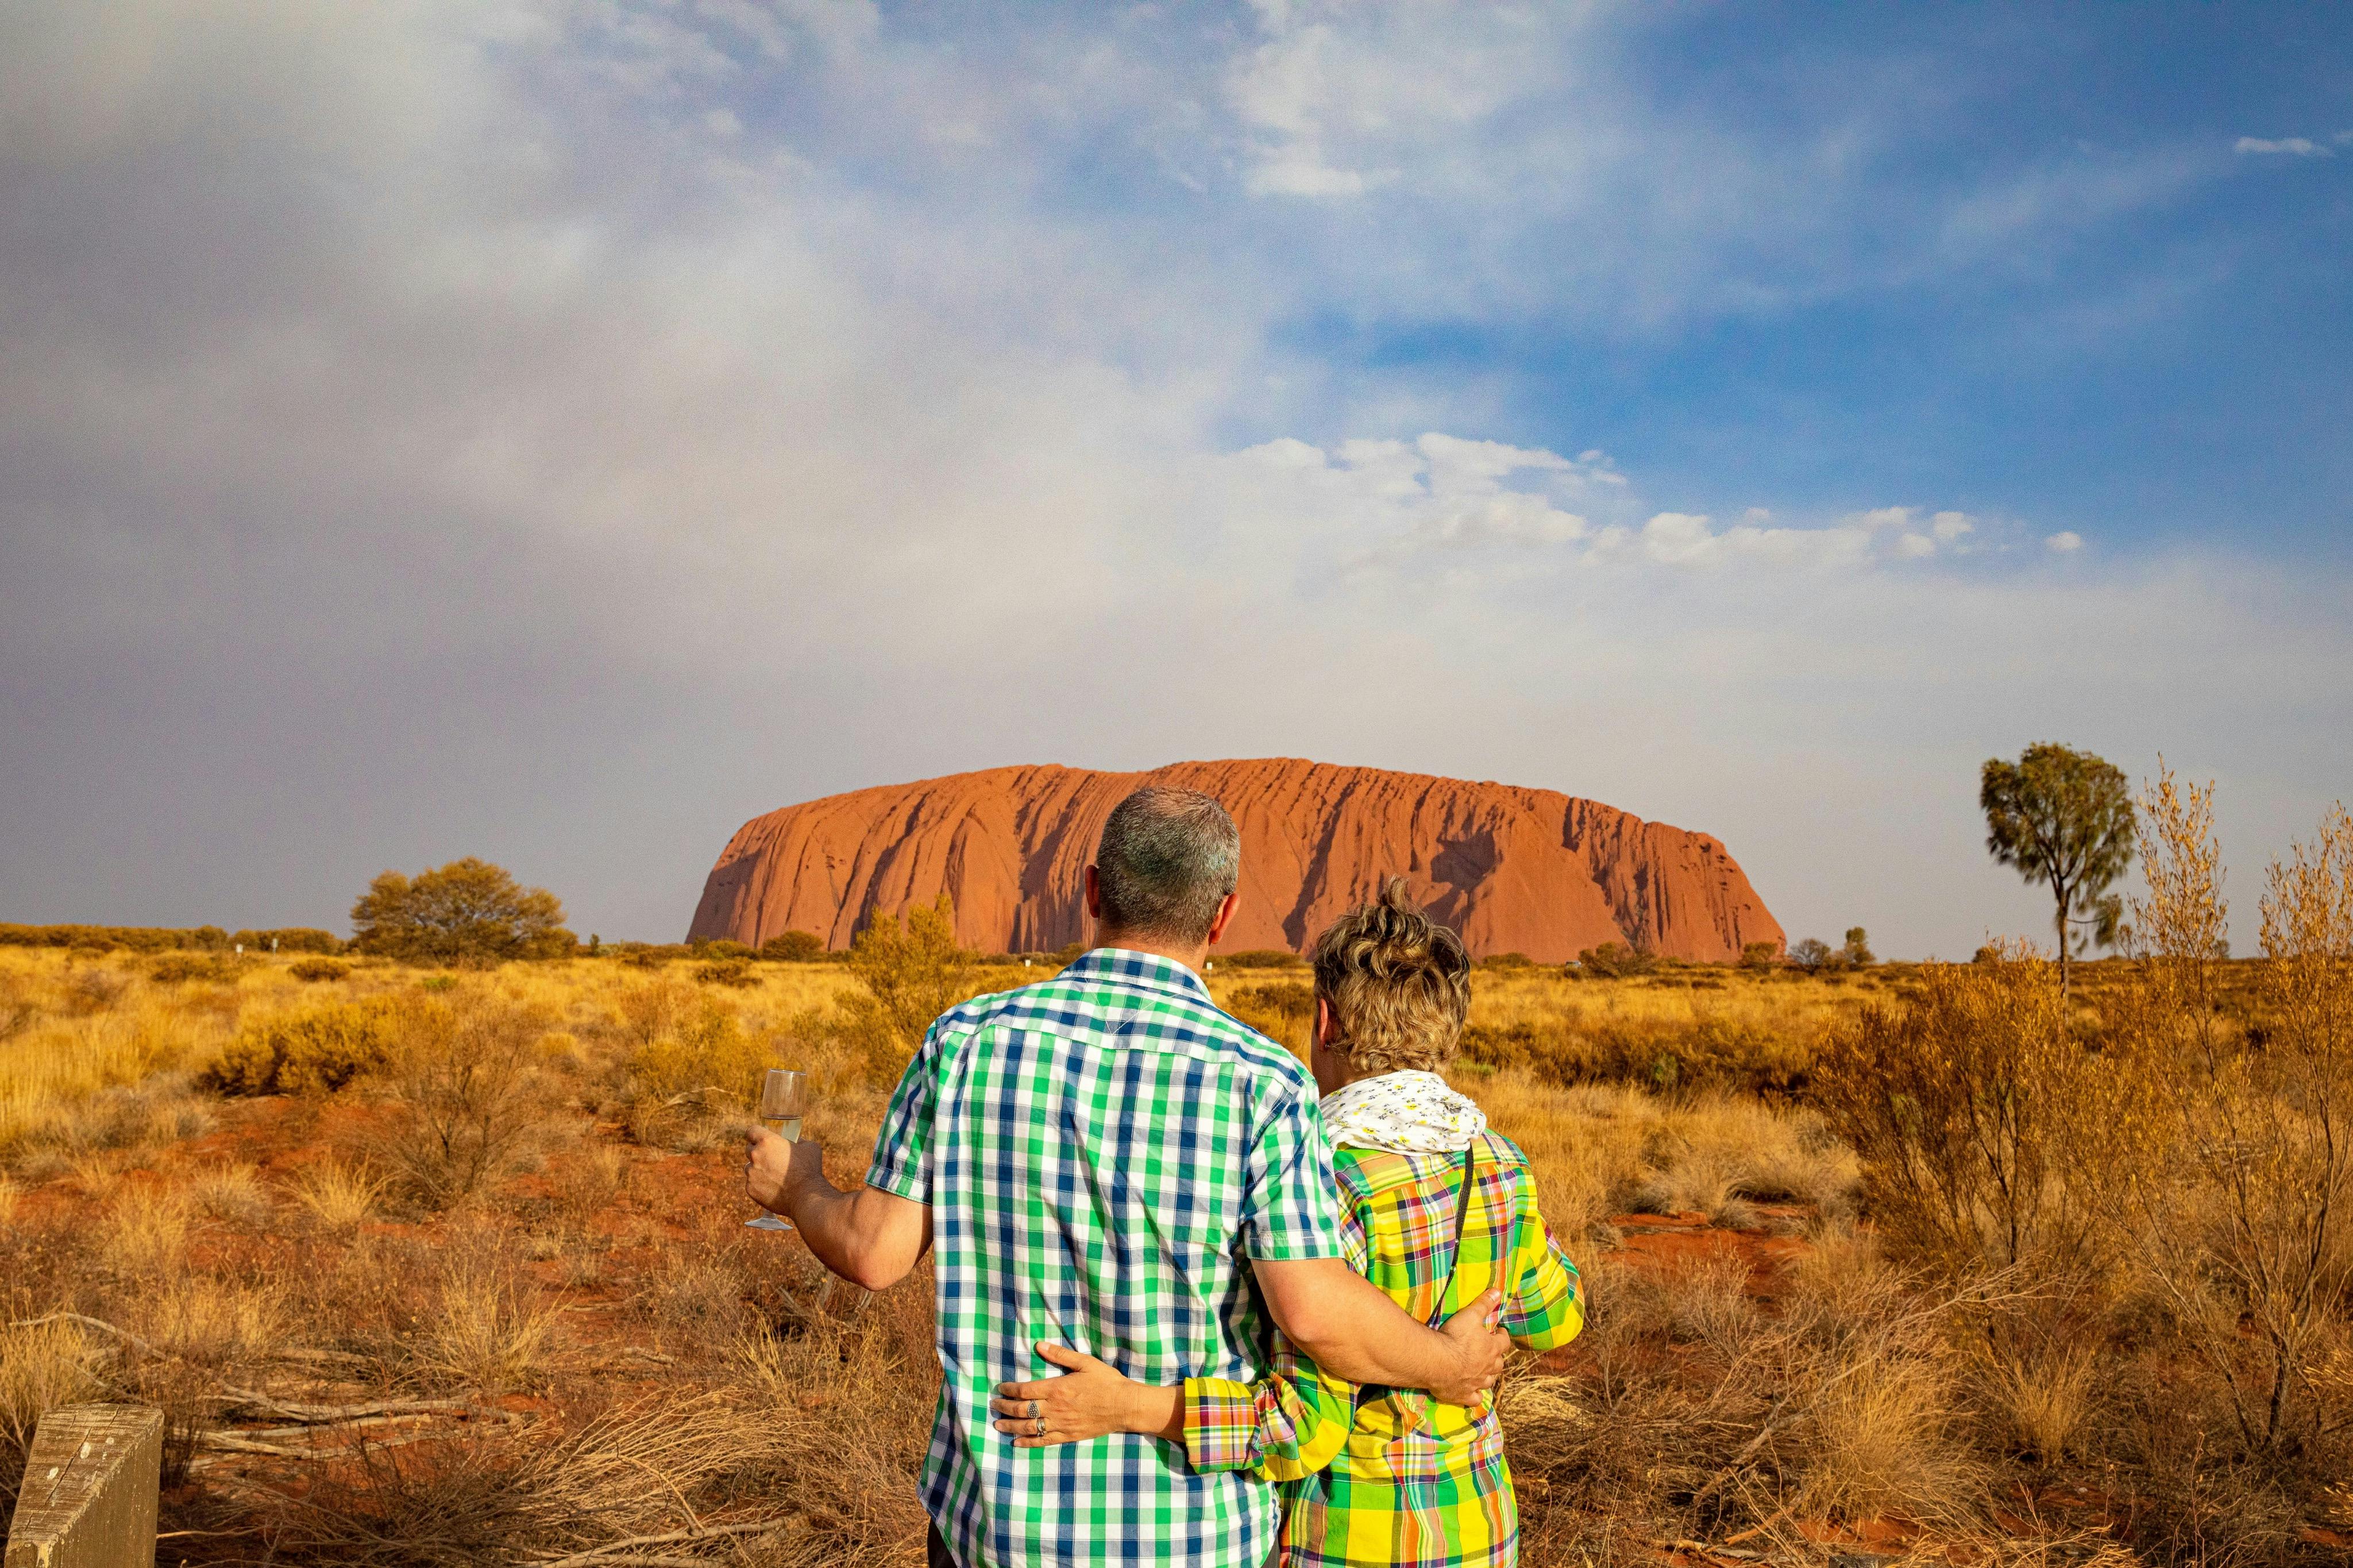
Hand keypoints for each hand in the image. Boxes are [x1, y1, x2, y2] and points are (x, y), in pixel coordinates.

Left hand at [744, 1127, 821, 1216]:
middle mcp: (755, 1155)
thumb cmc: (809, 1170)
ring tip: (774, 1176)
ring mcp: (751, 1173)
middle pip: (749, 1149)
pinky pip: (752, 1183)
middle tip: (770, 1158)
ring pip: (750, 1168)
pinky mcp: (750, 1189)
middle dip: (757, 1152)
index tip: (759, 1138)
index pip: (751, 1131)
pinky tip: (774, 1188)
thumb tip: (796, 1141)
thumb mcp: (810, 1147)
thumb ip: (799, 1141)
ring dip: (758, 1169)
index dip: (755, 1134)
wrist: (805, 1197)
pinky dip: (760, 1185)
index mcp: (767, 1141)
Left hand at [989, 1344, 1153, 1447]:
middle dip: (1005, 1407)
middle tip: (993, 1405)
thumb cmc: (1106, 1381)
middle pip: (1022, 1410)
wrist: (1125, 1406)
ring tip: (998, 1425)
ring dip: (1010, 1426)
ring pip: (1029, 1428)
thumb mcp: (1085, 1363)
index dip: (1009, 1390)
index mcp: (1057, 1388)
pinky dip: (1028, 1443)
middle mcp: (1055, 1408)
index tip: (1000, 1388)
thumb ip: (1060, 1355)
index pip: (1025, 1390)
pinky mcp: (1068, 1436)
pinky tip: (1017, 1443)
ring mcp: (1061, 1424)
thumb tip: (1039, 1345)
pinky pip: (1043, 1441)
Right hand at [1428, 1288, 1507, 1406]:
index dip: (1503, 1336)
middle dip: (1497, 1357)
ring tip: (1484, 1371)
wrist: (1437, 1362)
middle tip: (1491, 1352)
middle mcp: (1488, 1368)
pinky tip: (1473, 1393)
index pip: (1504, 1342)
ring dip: (1489, 1376)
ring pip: (1489, 1381)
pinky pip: (1474, 1398)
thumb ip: (1484, 1303)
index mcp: (1491, 1348)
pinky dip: (1476, 1395)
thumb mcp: (1470, 1315)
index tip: (1500, 1332)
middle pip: (1499, 1364)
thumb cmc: (1454, 1337)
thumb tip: (1498, 1291)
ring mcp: (1477, 1383)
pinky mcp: (1464, 1395)